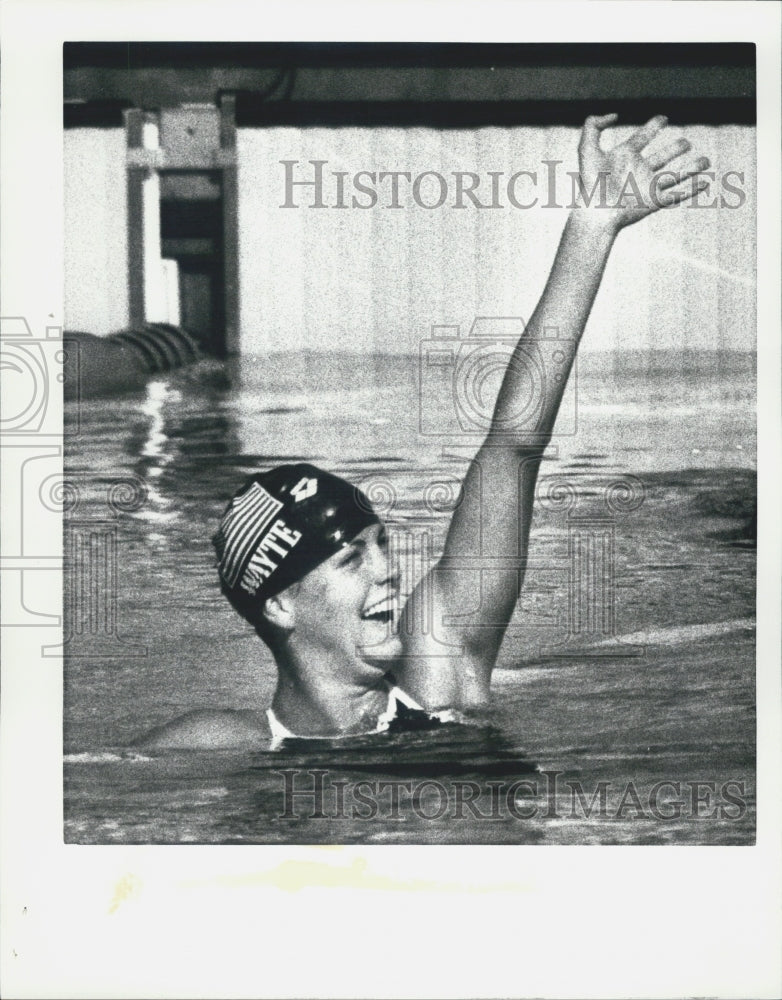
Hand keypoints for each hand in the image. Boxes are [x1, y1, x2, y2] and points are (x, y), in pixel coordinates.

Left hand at [576, 113, 710, 229]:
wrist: (595, 212)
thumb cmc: (590, 183)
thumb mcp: (586, 148)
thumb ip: (594, 125)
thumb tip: (615, 115)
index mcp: (624, 156)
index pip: (642, 137)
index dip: (653, 127)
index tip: (663, 119)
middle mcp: (638, 170)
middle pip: (662, 157)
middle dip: (675, 149)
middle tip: (686, 143)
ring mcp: (648, 186)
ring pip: (675, 175)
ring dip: (692, 168)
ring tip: (706, 160)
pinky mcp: (654, 201)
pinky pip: (678, 194)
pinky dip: (693, 189)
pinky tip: (706, 183)